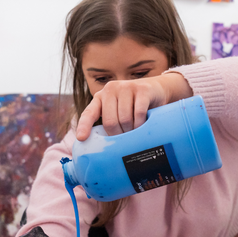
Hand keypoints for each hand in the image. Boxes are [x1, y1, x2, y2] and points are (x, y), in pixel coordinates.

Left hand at [75, 73, 191, 140]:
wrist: (156, 89)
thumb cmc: (134, 106)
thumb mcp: (119, 111)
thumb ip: (110, 122)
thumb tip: (105, 149)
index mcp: (101, 97)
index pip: (89, 113)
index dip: (84, 126)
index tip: (81, 138)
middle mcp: (111, 90)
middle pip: (110, 121)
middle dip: (118, 135)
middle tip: (125, 140)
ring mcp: (126, 87)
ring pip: (125, 119)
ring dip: (131, 131)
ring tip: (135, 133)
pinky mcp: (142, 90)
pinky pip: (139, 113)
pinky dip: (141, 124)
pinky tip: (143, 126)